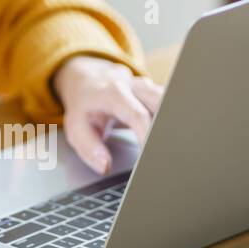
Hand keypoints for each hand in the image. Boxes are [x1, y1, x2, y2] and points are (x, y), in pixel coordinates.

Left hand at [52, 55, 162, 174]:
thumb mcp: (76, 127)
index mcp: (112, 93)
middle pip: (160, 102)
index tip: (147, 156)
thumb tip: (105, 166)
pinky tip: (173, 135)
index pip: (137, 115)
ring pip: (167, 100)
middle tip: (164, 152)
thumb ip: (89, 148)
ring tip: (167, 144)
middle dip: (163, 127)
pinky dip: (169, 119)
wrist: (88, 81)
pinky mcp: (155, 91)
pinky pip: (168, 103)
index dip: (147, 136)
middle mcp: (133, 86)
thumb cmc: (84, 107)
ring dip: (169, 121)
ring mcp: (147, 86)